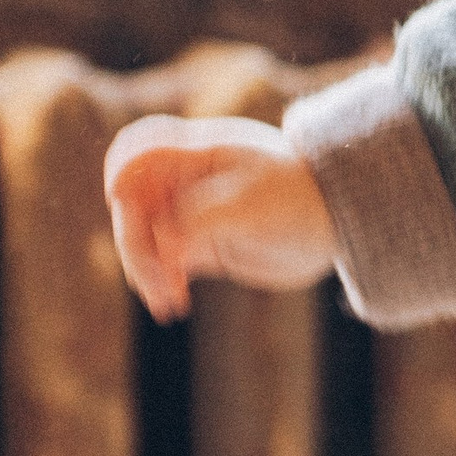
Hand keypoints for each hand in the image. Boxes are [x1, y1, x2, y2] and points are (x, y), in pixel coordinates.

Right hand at [103, 116, 336, 320]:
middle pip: (133, 202)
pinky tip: (173, 305)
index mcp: (197, 152)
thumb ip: (203, 219)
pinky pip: (165, 264)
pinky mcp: (199, 247)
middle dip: (135, 238)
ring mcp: (190, 214)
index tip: (119, 200)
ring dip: (145, 268)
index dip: (121, 171)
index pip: (140, 150)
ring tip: (165, 300)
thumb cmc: (300, 197)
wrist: (335, 223)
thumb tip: (164, 245)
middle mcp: (186, 181)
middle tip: (153, 276)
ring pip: (145, 238)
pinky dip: (162, 283)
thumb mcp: (252, 204)